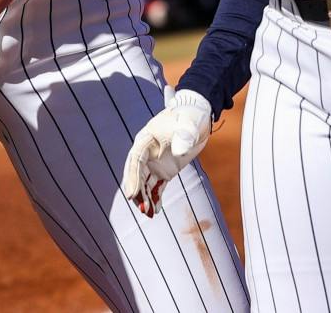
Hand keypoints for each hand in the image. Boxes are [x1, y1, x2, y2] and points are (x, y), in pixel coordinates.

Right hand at [120, 89, 213, 217]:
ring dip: (145, 198)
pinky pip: (157, 186)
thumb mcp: (188, 124)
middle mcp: (147, 152)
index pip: (136, 160)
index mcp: (146, 139)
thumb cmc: (190, 116)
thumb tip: (179, 152)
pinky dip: (156, 198)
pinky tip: (155, 211)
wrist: (198, 117)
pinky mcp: (165, 170)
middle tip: (142, 208)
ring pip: (145, 183)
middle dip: (138, 192)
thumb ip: (184, 136)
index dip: (132, 177)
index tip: (132, 194)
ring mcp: (155, 162)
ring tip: (148, 214)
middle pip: (137, 174)